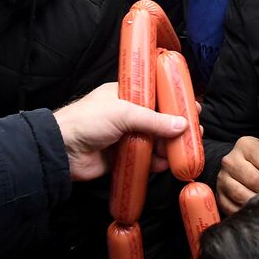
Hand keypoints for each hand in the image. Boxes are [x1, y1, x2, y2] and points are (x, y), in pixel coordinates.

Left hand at [54, 82, 186, 181]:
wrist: (62, 150)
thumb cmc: (88, 120)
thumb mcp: (123, 112)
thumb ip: (154, 120)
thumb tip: (181, 125)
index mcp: (126, 94)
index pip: (156, 95)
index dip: (174, 101)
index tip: (193, 108)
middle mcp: (127, 114)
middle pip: (159, 120)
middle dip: (177, 127)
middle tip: (195, 132)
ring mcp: (125, 136)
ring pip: (154, 141)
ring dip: (169, 146)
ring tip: (187, 151)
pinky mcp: (122, 156)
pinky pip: (145, 159)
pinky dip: (156, 162)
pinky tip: (167, 164)